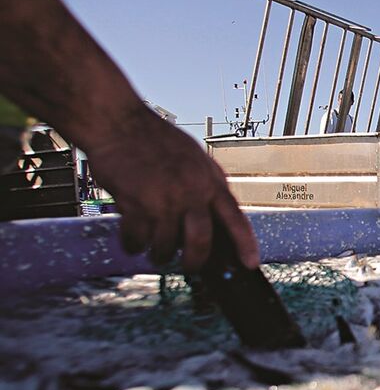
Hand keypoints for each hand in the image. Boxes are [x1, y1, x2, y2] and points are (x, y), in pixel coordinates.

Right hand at [86, 108, 258, 271]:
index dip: (245, 244)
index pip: (235, 217)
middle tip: (189, 267)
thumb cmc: (155, 138)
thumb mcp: (195, 158)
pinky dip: (133, 245)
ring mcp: (164, 199)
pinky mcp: (135, 204)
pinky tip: (132, 240)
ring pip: (166, 247)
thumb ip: (207, 184)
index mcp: (209, 180)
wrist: (119, 122)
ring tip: (153, 249)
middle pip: (201, 243)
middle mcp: (191, 191)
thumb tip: (218, 213)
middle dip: (195, 262)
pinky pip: (136, 240)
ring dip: (158, 254)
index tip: (250, 263)